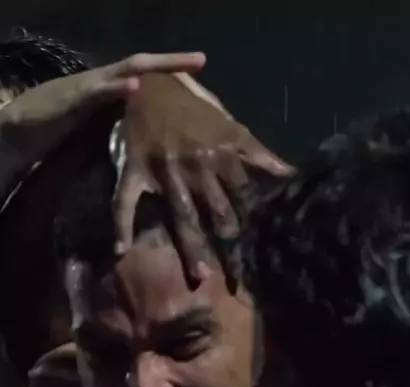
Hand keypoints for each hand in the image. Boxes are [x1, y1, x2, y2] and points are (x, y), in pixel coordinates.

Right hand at [0, 52, 205, 165]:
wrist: (18, 131)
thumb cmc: (56, 133)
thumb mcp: (96, 131)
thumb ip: (119, 128)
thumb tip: (147, 141)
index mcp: (109, 92)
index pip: (144, 77)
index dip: (170, 72)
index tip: (199, 71)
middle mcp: (102, 82)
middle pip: (142, 65)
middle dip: (172, 61)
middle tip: (201, 58)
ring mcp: (88, 87)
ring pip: (125, 69)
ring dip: (153, 66)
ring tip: (180, 65)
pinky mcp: (74, 97)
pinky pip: (99, 89)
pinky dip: (118, 87)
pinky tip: (136, 85)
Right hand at [110, 72, 294, 281]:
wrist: (149, 86)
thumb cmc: (194, 110)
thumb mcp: (232, 126)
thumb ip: (258, 153)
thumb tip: (290, 174)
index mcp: (221, 154)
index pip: (243, 196)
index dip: (253, 223)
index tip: (263, 252)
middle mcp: (194, 167)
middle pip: (215, 213)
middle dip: (227, 244)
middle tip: (237, 277)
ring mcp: (163, 172)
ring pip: (180, 216)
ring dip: (190, 248)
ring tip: (199, 277)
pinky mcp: (134, 172)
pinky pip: (124, 201)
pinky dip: (121, 225)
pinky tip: (120, 250)